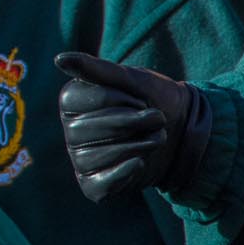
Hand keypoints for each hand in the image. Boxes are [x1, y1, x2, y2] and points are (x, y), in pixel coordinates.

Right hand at [56, 53, 209, 201]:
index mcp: (72, 102)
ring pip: (103, 155)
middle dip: (135, 123)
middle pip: (94, 128)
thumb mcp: (132, 79)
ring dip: (140, 146)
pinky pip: (102, 183)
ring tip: (155, 139)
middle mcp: (70, 131)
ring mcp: (80, 159)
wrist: (185, 132)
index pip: (92, 101)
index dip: (125, 100)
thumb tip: (58, 59)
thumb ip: (96, 68)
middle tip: (154, 119)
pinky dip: (126, 173)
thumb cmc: (155, 100)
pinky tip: (140, 163)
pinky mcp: (93, 185)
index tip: (140, 100)